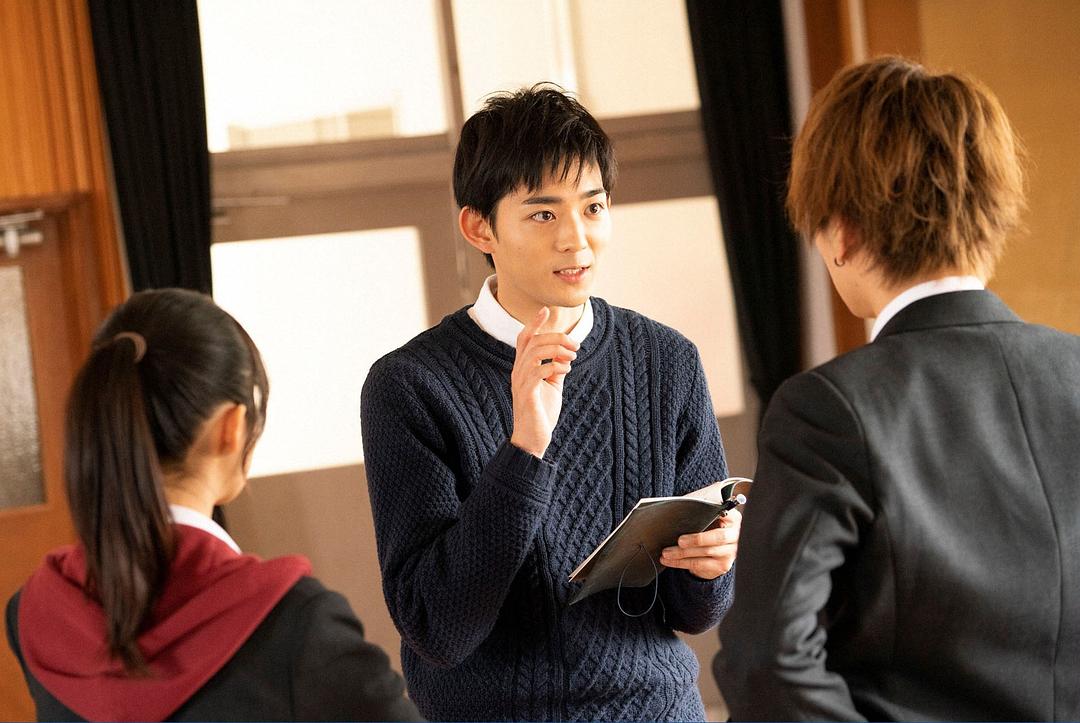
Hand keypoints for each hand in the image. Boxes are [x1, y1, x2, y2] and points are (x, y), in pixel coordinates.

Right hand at [509, 307, 578, 457]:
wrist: (533, 440)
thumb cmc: (542, 413)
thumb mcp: (552, 386)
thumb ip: (556, 369)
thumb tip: (566, 355)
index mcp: (523, 368)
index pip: (524, 339)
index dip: (534, 323)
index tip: (546, 310)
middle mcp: (518, 371)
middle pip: (534, 341)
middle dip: (557, 337)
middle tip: (576, 345)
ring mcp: (521, 382)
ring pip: (536, 352)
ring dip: (558, 349)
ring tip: (573, 356)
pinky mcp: (527, 393)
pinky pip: (539, 370)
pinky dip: (556, 365)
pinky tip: (567, 369)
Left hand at [659, 508, 740, 579]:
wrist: (714, 548)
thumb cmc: (707, 526)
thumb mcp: (707, 515)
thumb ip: (702, 509)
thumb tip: (682, 505)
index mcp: (733, 518)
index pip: (726, 514)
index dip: (716, 514)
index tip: (702, 513)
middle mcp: (735, 536)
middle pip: (718, 537)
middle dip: (697, 539)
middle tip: (680, 541)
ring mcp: (730, 552)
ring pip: (706, 552)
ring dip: (683, 553)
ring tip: (667, 552)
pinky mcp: (722, 565)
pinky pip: (700, 564)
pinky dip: (681, 563)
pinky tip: (669, 560)